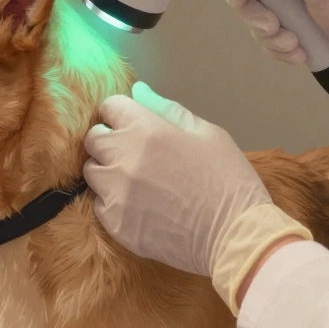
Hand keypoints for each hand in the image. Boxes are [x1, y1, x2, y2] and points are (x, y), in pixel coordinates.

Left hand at [83, 81, 310, 314]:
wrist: (236, 236)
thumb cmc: (229, 180)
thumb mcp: (207, 134)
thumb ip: (167, 110)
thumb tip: (138, 91)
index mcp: (146, 130)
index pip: (110, 107)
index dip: (122, 114)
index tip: (134, 125)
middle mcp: (123, 158)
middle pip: (93, 139)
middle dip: (109, 140)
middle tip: (134, 153)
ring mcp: (116, 193)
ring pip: (92, 172)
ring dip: (108, 171)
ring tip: (136, 181)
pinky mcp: (115, 223)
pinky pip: (99, 204)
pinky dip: (113, 202)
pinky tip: (139, 206)